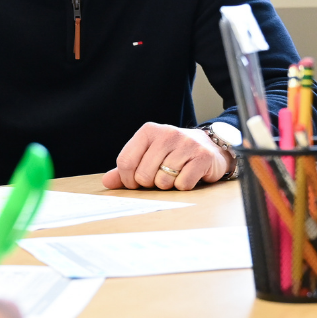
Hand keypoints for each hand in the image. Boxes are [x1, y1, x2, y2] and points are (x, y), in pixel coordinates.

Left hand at [101, 122, 231, 189]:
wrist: (209, 147)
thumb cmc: (173, 154)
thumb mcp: (148, 155)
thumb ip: (127, 168)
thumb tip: (107, 182)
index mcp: (148, 131)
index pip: (125, 162)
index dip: (128, 180)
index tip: (135, 182)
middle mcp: (167, 134)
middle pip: (143, 175)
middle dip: (150, 184)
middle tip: (160, 177)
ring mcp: (186, 144)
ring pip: (163, 181)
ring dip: (167, 185)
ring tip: (175, 174)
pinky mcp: (202, 157)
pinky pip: (182, 184)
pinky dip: (183, 186)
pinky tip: (187, 176)